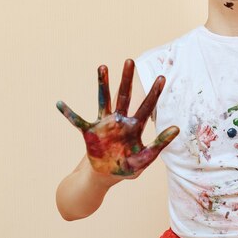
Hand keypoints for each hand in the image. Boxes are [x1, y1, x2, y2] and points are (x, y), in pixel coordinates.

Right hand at [56, 59, 178, 177]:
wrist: (105, 176)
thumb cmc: (126, 167)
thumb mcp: (144, 159)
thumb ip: (160, 144)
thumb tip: (177, 128)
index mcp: (135, 127)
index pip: (146, 107)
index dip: (154, 93)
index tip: (162, 77)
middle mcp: (120, 120)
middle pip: (124, 96)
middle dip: (127, 79)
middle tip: (130, 61)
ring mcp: (104, 124)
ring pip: (103, 100)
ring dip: (102, 84)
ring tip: (102, 67)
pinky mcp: (90, 131)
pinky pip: (77, 120)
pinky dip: (68, 113)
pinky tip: (60, 104)